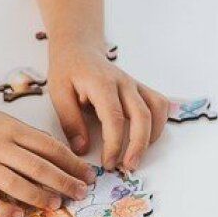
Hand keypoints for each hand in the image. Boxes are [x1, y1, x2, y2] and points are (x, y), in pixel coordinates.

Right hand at [0, 101, 95, 216]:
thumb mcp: (0, 120)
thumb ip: (24, 136)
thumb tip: (53, 152)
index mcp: (10, 128)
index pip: (49, 146)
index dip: (71, 162)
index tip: (87, 174)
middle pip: (39, 167)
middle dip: (64, 181)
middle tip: (81, 192)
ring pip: (17, 184)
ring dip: (40, 196)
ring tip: (57, 204)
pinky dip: (4, 208)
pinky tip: (19, 214)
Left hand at [45, 36, 170, 170]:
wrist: (79, 49)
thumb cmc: (67, 71)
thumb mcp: (58, 94)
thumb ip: (70, 121)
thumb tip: (83, 150)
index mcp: (101, 83)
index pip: (114, 118)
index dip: (114, 144)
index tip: (108, 163)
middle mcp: (123, 83)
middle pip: (142, 116)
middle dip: (138, 145)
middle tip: (129, 167)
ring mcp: (135, 85)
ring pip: (156, 109)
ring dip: (152, 136)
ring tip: (138, 156)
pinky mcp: (140, 88)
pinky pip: (159, 104)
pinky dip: (158, 123)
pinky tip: (146, 138)